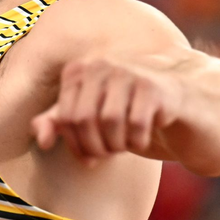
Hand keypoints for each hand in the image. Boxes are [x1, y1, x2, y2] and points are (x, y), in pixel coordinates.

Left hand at [30, 57, 182, 165]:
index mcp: (79, 69)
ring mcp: (128, 72)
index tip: (89, 154)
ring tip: (124, 145)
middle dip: (94, 147)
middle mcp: (101, 64)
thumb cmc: (128, 110)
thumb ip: (59, 122)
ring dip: (116, 145)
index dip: (74, 143)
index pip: (63, 116)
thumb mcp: (90, 116)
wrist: (179, 101)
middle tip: (108, 155)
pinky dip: (137, 141)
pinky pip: (136, 124)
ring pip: (109, 121)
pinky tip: (143, 137)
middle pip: (82, 119)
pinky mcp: (154, 87)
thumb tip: (40, 139)